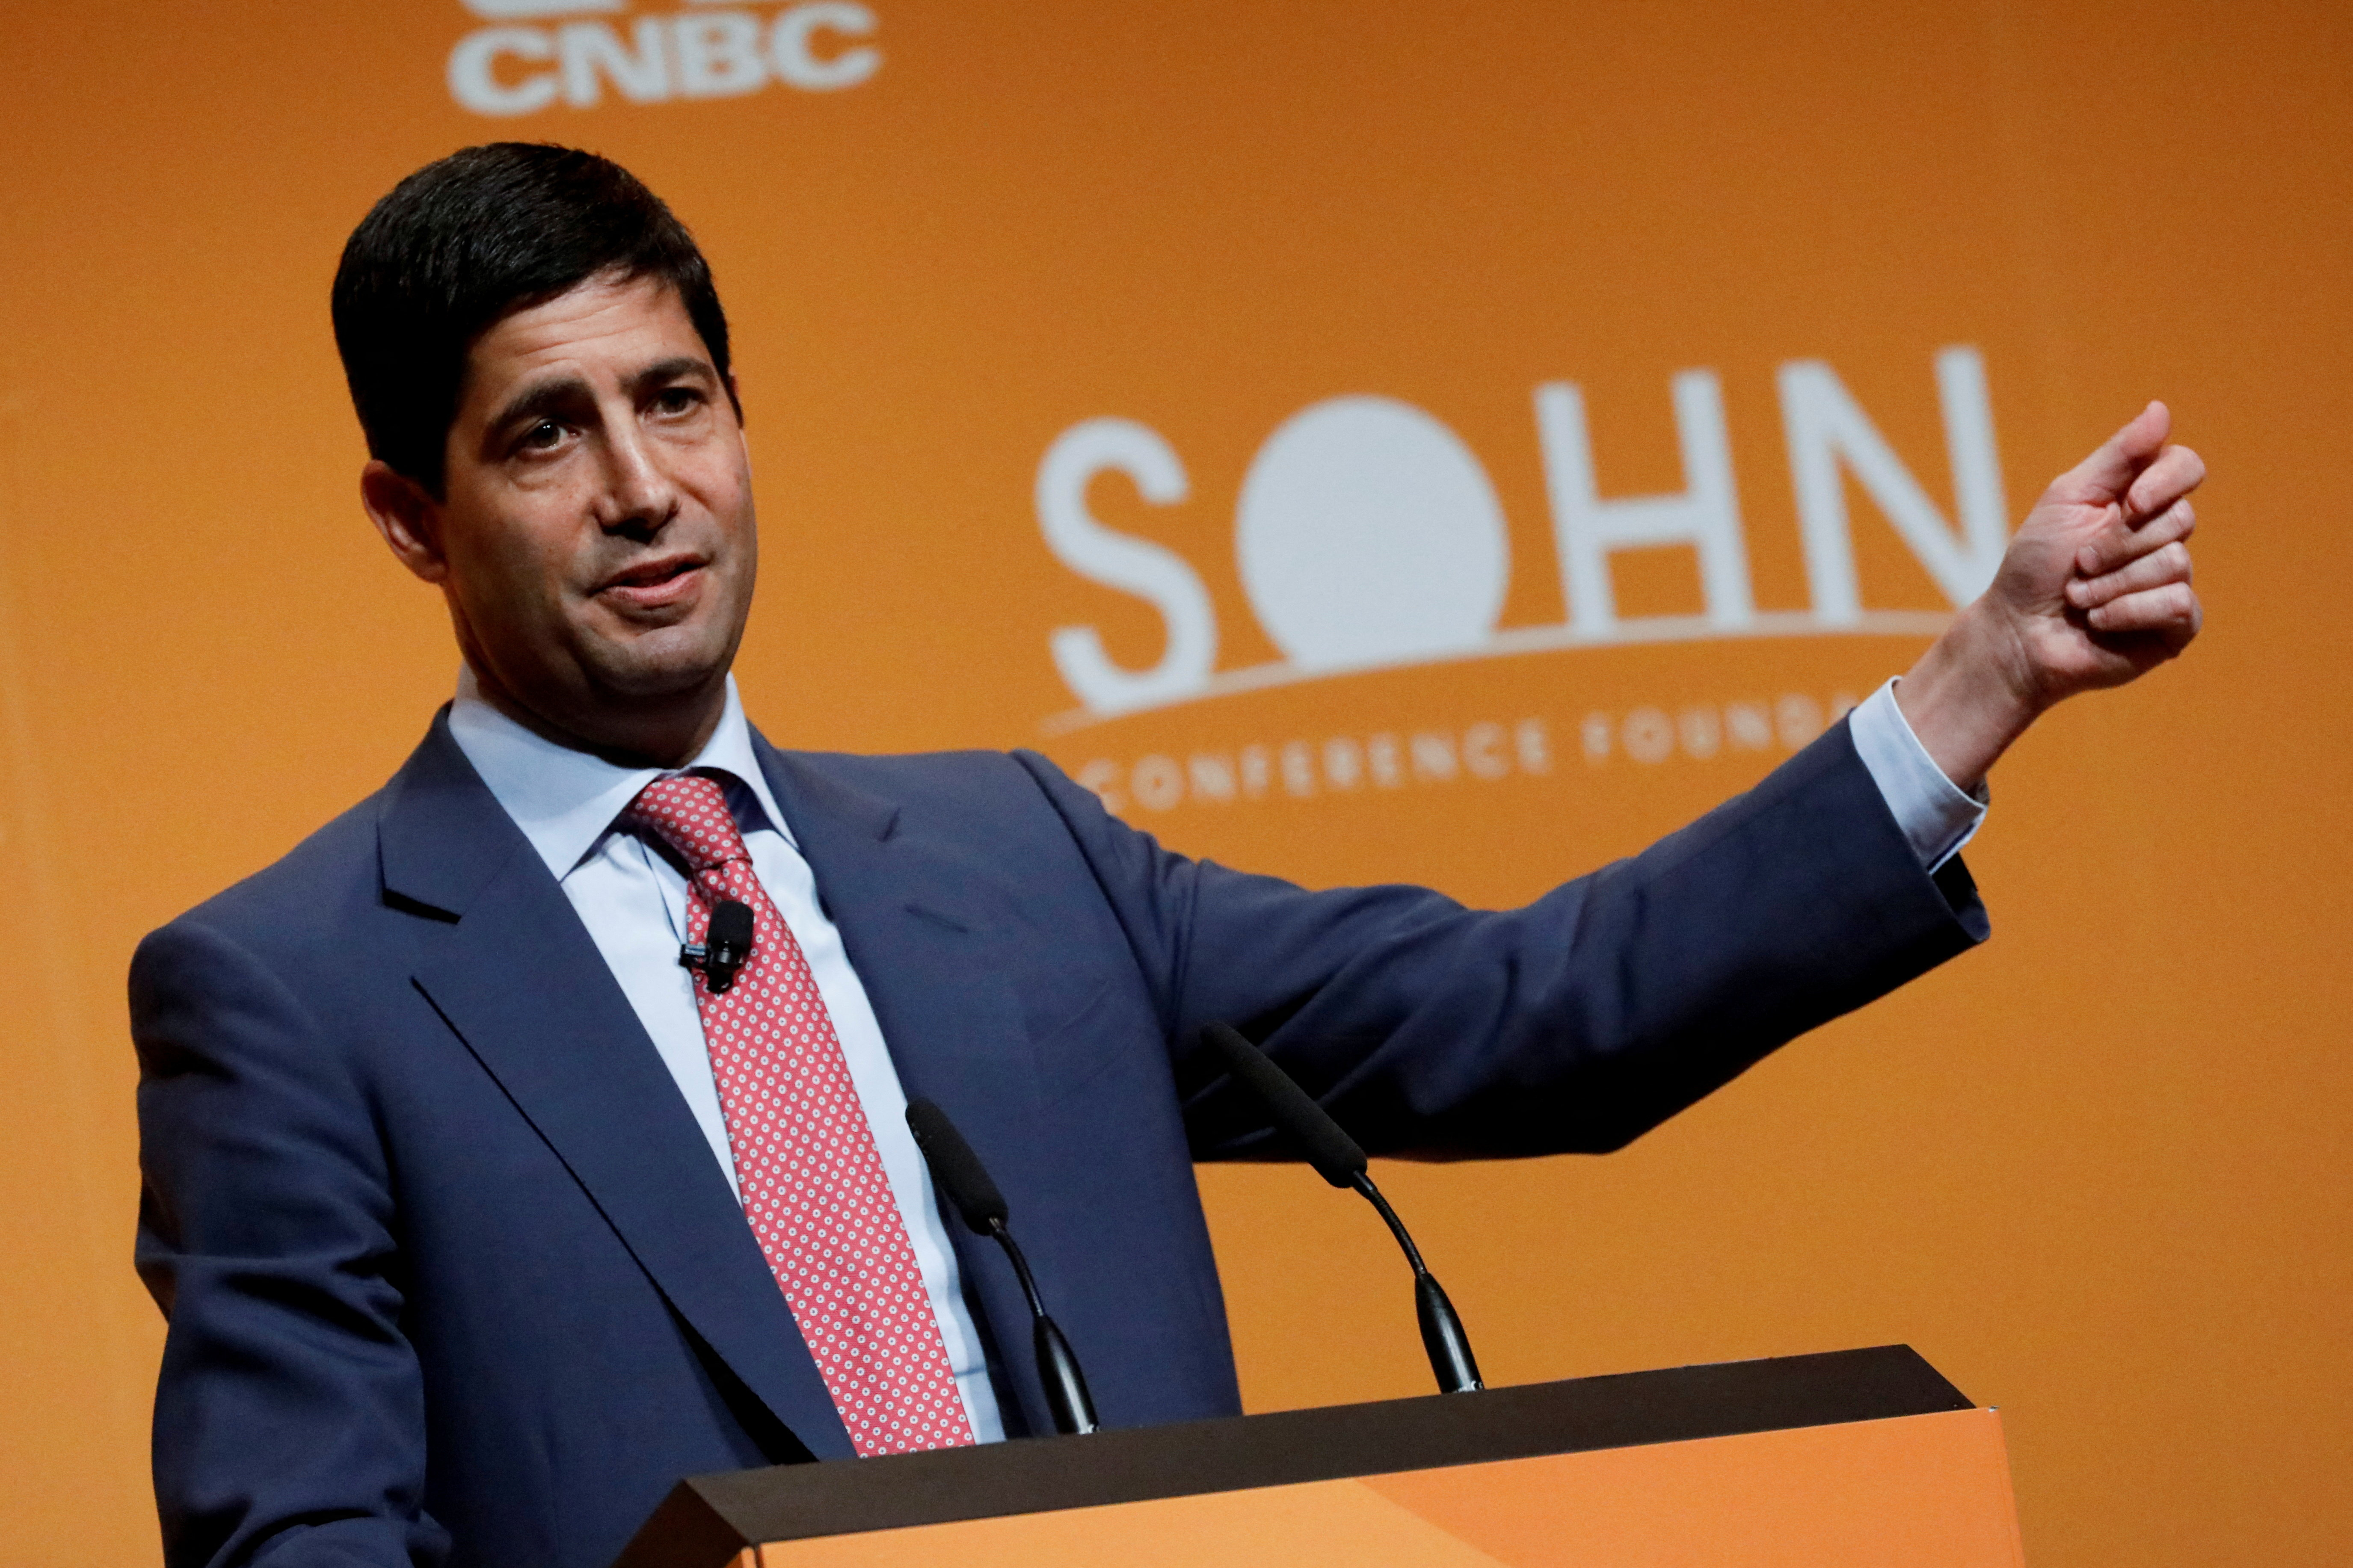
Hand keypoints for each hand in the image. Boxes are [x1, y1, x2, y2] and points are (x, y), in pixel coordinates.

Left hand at [1897, 401, 2203, 788]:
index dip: (2164, 482)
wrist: (2016, 632)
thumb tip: (2161, 408)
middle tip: (2077, 564)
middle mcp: (2163, 537)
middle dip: (2115, 544)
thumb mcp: (2068, 499)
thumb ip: (2118, 456)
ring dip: (2111, 582)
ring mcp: (2173, 581)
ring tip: (2079, 597)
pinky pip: (2177, 603)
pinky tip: (2099, 621)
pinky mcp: (2177, 623)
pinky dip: (2126, 610)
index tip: (2127, 502)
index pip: (2186, 467)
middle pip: (2177, 519)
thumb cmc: (2034, 566)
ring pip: (2174, 562)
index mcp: (2140, 501)